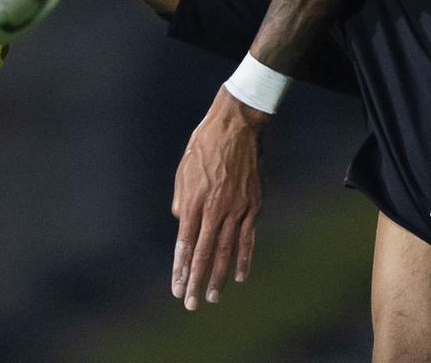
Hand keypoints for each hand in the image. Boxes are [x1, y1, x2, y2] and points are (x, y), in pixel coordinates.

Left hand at [170, 85, 268, 309]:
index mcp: (195, 200)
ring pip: (227, 250)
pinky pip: (247, 238)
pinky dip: (243, 259)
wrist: (236, 126)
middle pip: (205, 253)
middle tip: (191, 304)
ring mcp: (237, 209)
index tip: (177, 288)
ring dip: (219, 277)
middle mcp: (216, 209)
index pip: (186, 244)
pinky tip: (239, 276)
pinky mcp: (253, 205)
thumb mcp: (182, 170)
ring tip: (213, 297)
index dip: (182, 268)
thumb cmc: (204, 145)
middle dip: (197, 280)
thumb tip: (182, 225)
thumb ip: (181, 200)